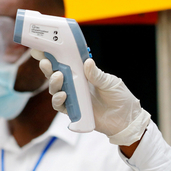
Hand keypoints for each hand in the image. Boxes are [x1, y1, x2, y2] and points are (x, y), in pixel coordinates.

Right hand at [33, 52, 150, 144]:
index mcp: (83, 74)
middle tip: (47, 63)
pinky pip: (60, 105)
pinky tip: (63, 95)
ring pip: (55, 89)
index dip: (54, 57)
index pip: (65, 63)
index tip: (45, 50)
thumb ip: (97, 75)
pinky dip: (58, 100)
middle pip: (55, 75)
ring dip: (53, 83)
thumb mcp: (110, 83)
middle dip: (48, 68)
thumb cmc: (120, 98)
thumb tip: (87, 62)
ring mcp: (74, 98)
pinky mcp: (74, 111)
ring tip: (58, 77)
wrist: (125, 120)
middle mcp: (75, 85)